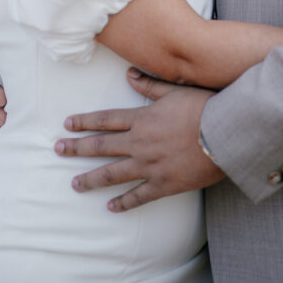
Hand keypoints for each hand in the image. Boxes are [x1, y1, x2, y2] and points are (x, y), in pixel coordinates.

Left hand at [55, 70, 224, 210]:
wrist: (225, 133)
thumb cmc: (204, 107)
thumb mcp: (175, 90)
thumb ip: (150, 85)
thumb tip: (129, 75)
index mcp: (141, 119)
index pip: (105, 120)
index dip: (84, 122)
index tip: (66, 125)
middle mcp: (139, 143)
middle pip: (101, 146)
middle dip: (77, 148)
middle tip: (57, 150)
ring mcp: (149, 166)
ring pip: (113, 174)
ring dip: (91, 179)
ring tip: (75, 184)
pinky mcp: (163, 184)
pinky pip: (138, 196)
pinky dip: (123, 203)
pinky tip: (111, 207)